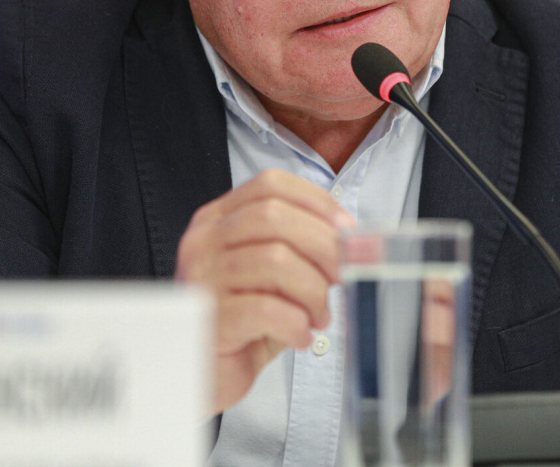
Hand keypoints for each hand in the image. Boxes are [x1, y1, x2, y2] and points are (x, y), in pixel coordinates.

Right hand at [175, 169, 353, 413]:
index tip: (346, 228)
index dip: (316, 201)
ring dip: (313, 291)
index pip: (270, 185)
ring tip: (318, 316)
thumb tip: (356, 243)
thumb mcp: (273, 277)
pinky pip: (266, 309)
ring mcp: (203, 278)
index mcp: (218, 220)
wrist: (203, 375)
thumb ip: (304, 253)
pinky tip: (299, 335)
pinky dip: (296, 323)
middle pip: (274, 216)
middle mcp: (204, 241)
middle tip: (342, 275)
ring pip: (275, 260)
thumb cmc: (244, 324)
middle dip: (322, 244)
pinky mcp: (209, 319)